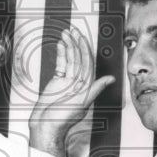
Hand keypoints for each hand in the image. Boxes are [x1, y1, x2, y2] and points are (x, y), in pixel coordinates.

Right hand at [28, 26, 114, 156]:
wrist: (45, 126)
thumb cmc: (63, 119)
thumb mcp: (82, 104)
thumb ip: (95, 89)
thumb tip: (110, 79)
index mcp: (85, 85)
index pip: (87, 61)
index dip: (84, 48)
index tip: (81, 36)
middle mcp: (78, 81)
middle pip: (78, 57)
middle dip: (75, 43)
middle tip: (72, 30)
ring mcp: (67, 81)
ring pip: (69, 59)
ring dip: (68, 46)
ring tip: (65, 34)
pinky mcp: (56, 82)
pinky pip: (60, 65)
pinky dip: (60, 54)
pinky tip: (60, 45)